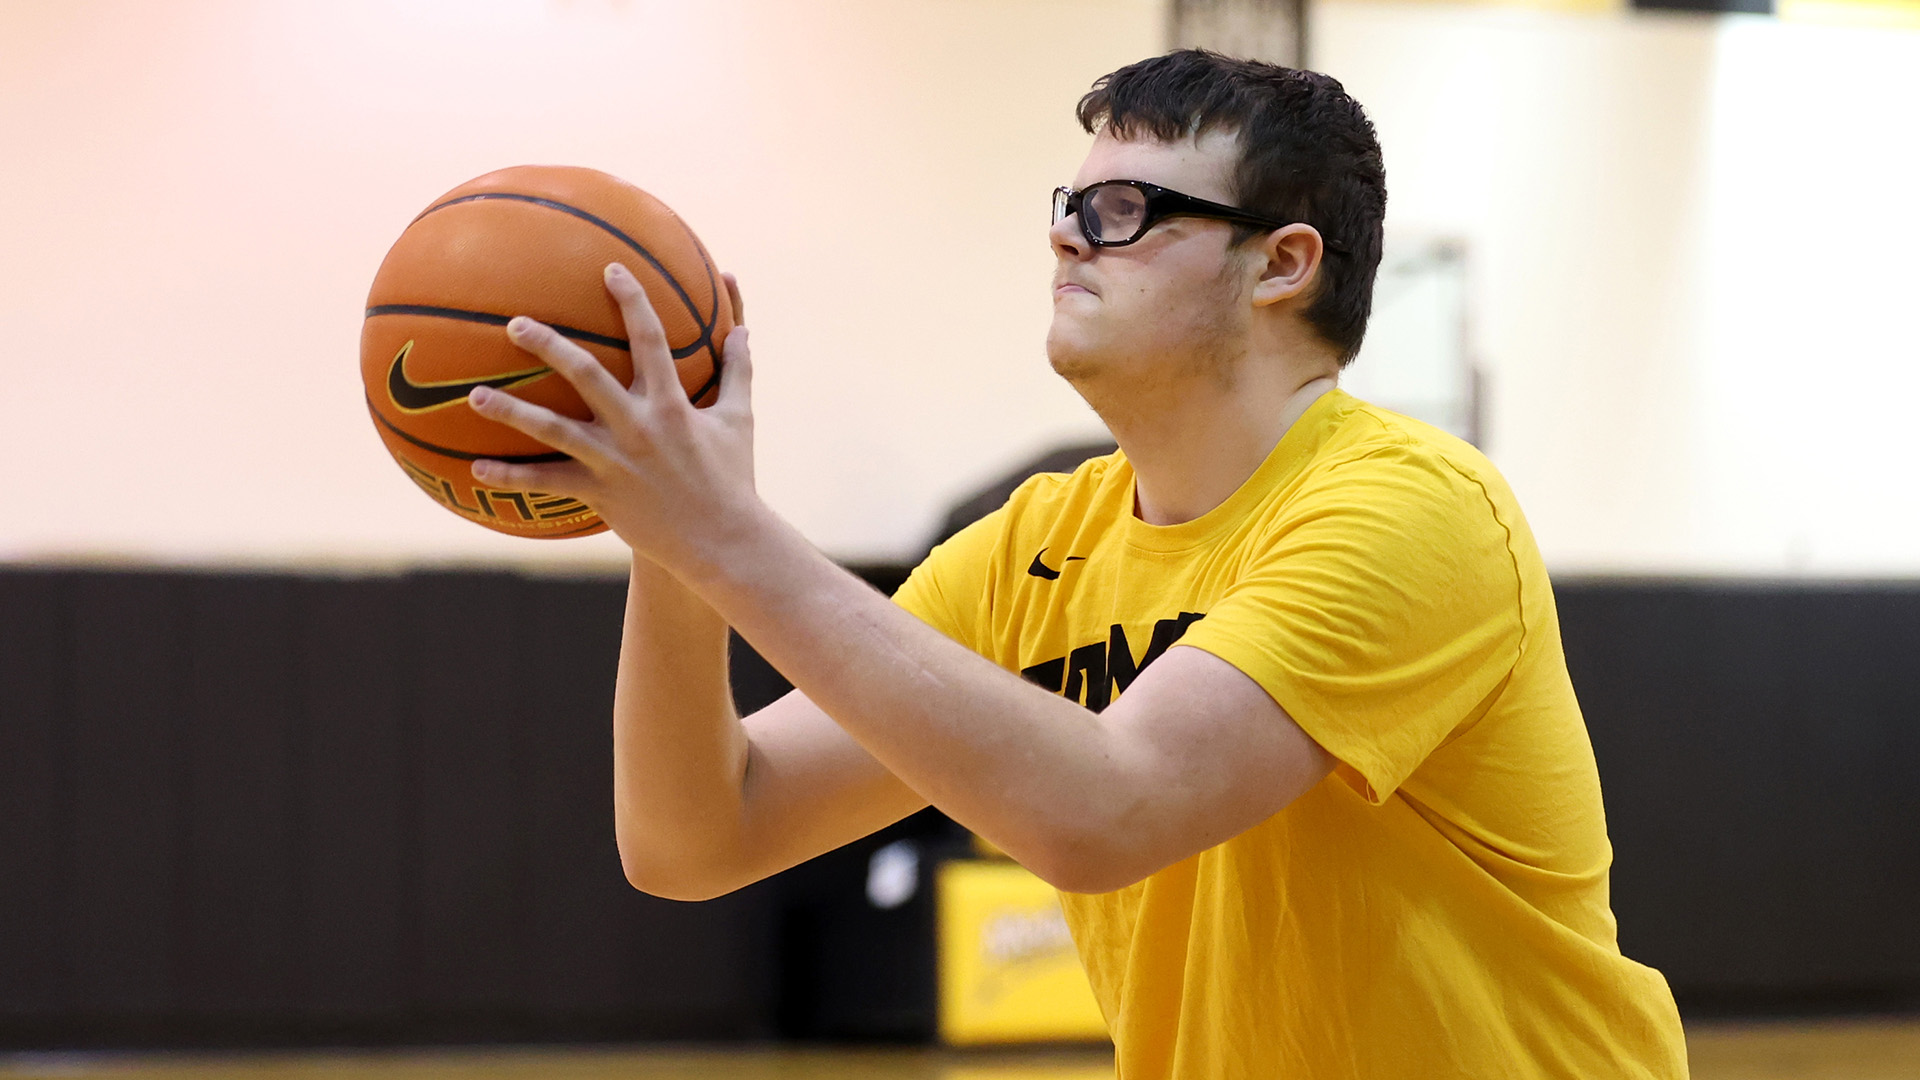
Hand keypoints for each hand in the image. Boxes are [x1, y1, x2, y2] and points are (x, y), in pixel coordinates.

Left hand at [468, 263, 757, 574]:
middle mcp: (639, 427)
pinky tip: (477, 469)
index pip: (651, 340)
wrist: (723, 540)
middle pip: (586, 375)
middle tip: (515, 323)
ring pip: (554, 430)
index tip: (611, 269)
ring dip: (512, 412)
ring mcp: (615, 461)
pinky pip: (548, 484)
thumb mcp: (739, 420)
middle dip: (549, 346)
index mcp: (673, 403)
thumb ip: (738, 371)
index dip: (632, 300)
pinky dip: (512, 477)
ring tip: (476, 397)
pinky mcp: (601, 494)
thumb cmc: (732, 477)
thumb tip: (744, 329)